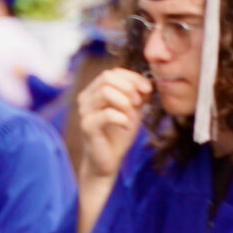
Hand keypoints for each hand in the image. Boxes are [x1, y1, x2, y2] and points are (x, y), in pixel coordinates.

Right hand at [75, 68, 150, 183]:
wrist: (108, 159)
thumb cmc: (118, 133)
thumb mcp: (133, 109)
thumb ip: (138, 95)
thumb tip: (147, 82)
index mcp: (94, 92)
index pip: (113, 73)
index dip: (133, 78)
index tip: (147, 90)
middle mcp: (86, 99)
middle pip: (107, 78)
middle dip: (129, 88)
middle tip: (139, 103)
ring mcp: (84, 112)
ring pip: (105, 92)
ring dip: (125, 103)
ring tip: (132, 116)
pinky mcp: (87, 127)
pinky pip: (107, 114)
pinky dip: (123, 119)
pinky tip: (127, 127)